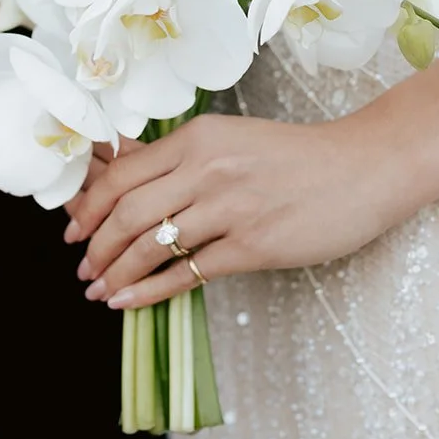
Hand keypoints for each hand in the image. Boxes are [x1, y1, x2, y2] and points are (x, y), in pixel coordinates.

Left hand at [66, 114, 418, 308]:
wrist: (365, 167)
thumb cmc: (298, 156)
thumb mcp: (233, 140)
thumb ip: (182, 158)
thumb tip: (123, 174)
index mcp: (199, 137)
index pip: (122, 173)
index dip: (88, 206)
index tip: (74, 228)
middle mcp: (208, 168)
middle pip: (127, 211)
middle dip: (95, 244)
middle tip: (82, 264)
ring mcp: (230, 208)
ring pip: (151, 244)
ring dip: (115, 271)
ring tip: (98, 287)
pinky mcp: (253, 245)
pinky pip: (187, 274)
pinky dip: (149, 291)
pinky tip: (128, 301)